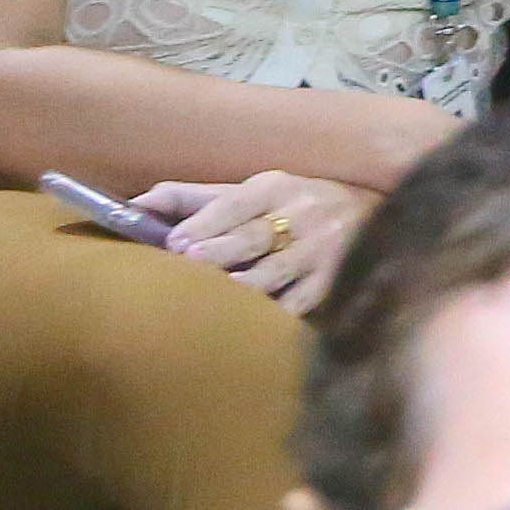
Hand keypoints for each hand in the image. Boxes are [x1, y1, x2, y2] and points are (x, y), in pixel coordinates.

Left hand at [132, 170, 380, 311]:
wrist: (374, 215)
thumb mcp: (253, 192)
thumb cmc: (294, 205)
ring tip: (224, 292)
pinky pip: (303, 300)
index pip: (235, 203)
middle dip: (223, 249)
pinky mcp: (332, 282)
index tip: (176, 242)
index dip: (207, 222)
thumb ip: (195, 199)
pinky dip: (281, 312)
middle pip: (255, 235)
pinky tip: (259, 322)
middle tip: (191, 261)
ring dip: (249, 282)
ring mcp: (318, 251)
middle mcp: (299, 214)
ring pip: (278, 269)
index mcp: (273, 187)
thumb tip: (136, 204)